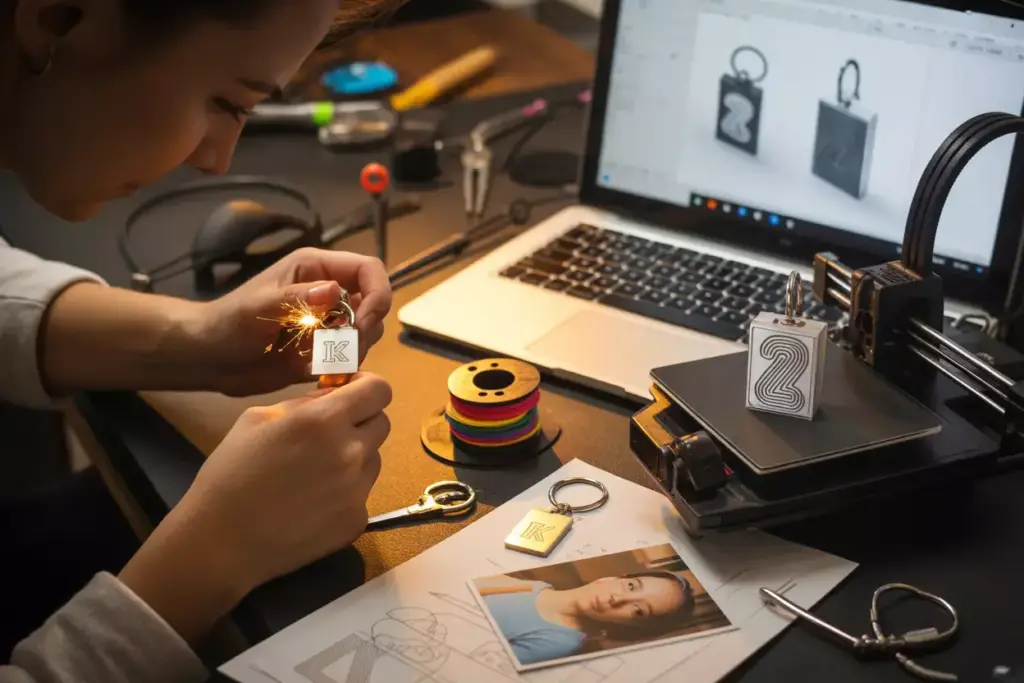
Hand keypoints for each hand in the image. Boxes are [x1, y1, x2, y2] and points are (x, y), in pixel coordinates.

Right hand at [118, 372, 390, 642]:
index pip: (379, 390)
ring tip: (315, 472)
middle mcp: (351, 453)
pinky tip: (312, 502)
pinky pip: (362, 494)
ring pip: (373, 459)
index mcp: (325, 421)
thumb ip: (304, 402)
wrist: (221, 542)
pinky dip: (345, 492)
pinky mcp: (357, 521)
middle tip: (330, 433)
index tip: (352, 392)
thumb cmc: (231, 473)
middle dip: (361, 421)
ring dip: (355, 457)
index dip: (367, 386)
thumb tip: (333, 395)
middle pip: (382, 423)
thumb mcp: (258, 418)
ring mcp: (358, 491)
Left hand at [189, 248, 391, 395]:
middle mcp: (329, 292)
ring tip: (323, 363)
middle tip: (341, 350)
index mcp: (316, 269)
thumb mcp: (259, 307)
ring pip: (368, 332)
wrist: (210, 358)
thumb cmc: (227, 323)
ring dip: (355, 350)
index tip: (362, 324)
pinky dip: (344, 366)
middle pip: (374, 302)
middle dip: (366, 328)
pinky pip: (352, 355)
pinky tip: (318, 374)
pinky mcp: (325, 349)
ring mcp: (329, 322)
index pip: (369, 270)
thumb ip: (297, 299)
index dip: (377, 294)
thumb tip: (335, 292)